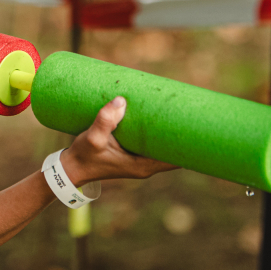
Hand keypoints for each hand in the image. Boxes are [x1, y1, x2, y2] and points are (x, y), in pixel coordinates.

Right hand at [59, 97, 179, 185]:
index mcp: (143, 166)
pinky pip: (151, 144)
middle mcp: (145, 165)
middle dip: (182, 134)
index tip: (200, 128)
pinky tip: (158, 118)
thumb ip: (105, 121)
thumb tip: (121, 101)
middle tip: (189, 110)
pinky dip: (156, 133)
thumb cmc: (83, 156)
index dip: (190, 146)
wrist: (70, 168)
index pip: (177, 159)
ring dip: (169, 132)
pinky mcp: (132, 155)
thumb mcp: (92, 138)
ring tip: (176, 110)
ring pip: (162, 147)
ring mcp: (139, 161)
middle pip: (173, 151)